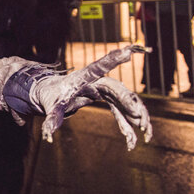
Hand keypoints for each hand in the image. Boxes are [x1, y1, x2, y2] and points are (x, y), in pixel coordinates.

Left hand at [32, 45, 151, 149]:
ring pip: (126, 101)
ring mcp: (105, 90)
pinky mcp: (109, 99)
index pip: (98, 68)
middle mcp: (98, 81)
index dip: (112, 60)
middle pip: (118, 89)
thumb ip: (52, 119)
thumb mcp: (51, 107)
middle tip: (140, 119)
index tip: (127, 51)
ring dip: (136, 118)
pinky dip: (128, 126)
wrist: (53, 94)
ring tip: (146, 135)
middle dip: (130, 103)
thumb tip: (47, 136)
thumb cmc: (51, 95)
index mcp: (83, 78)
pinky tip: (132, 142)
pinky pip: (122, 111)